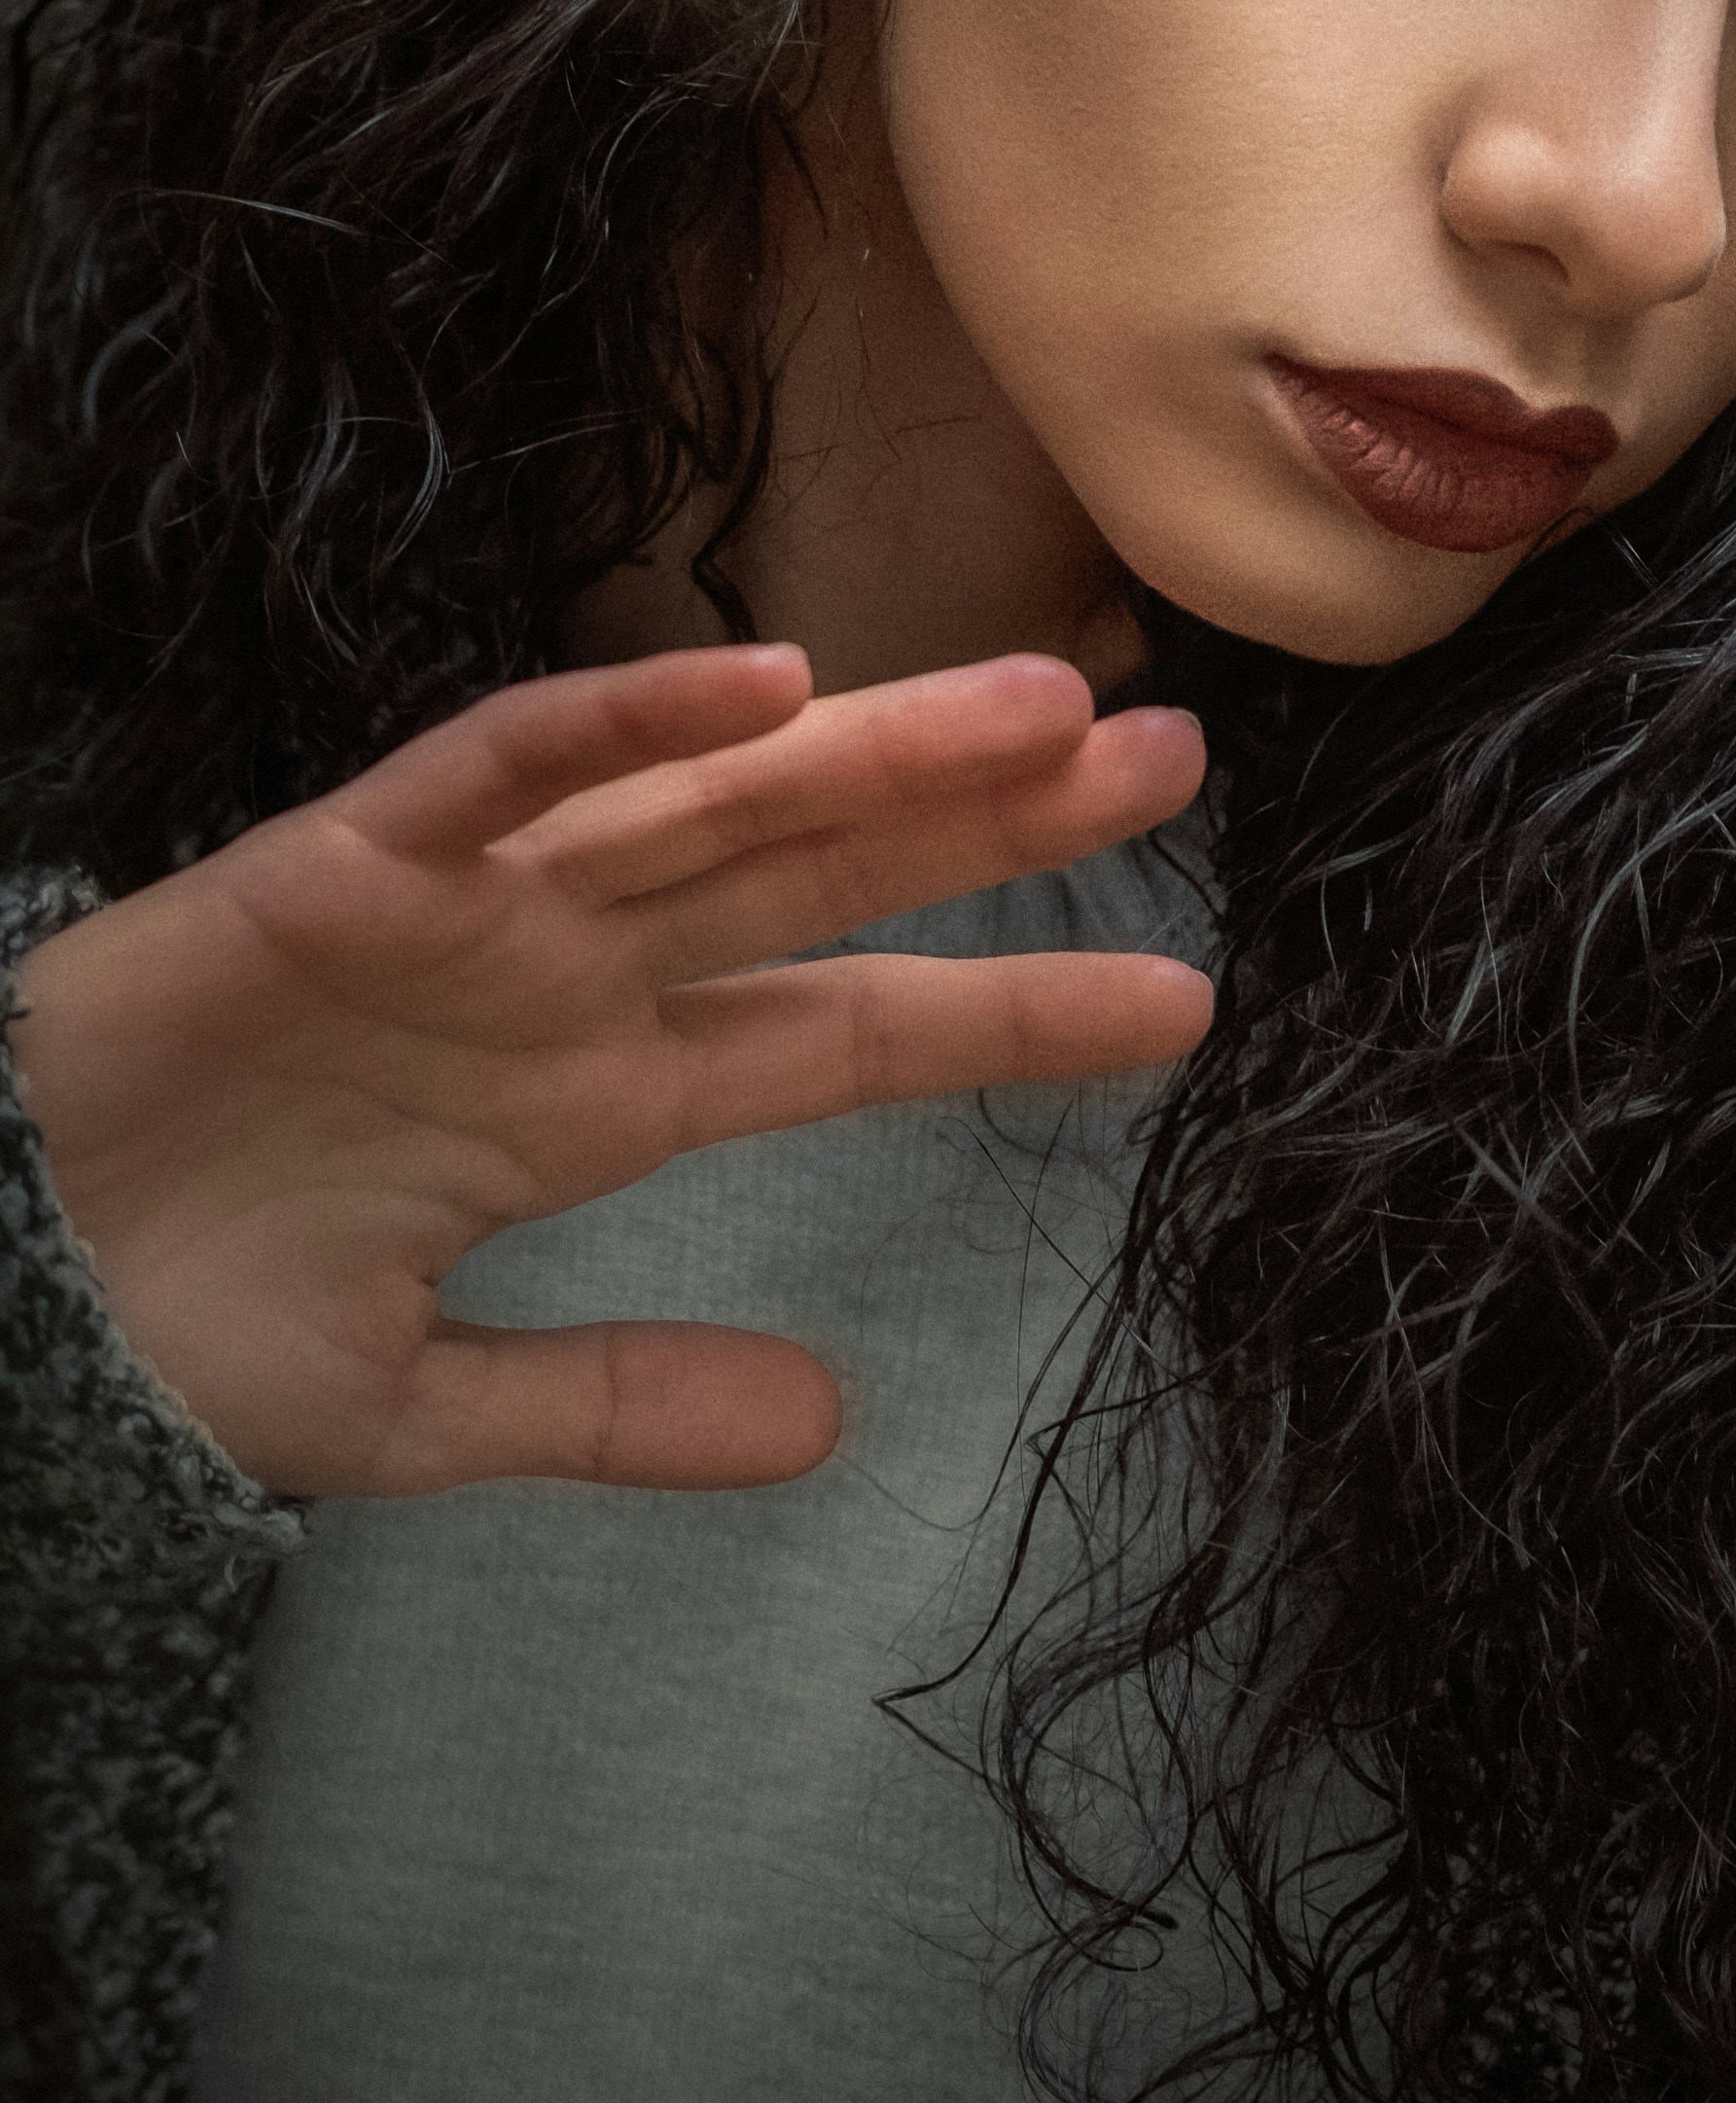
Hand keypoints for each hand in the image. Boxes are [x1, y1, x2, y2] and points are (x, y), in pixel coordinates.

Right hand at [4, 644, 1208, 1498]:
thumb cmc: (183, 1319)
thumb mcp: (424, 1411)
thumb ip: (617, 1406)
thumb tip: (828, 1425)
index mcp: (604, 1092)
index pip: (853, 1034)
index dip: (1015, 1009)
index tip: (1185, 1010)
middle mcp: (572, 975)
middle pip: (825, 873)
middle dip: (997, 818)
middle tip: (1179, 759)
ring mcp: (478, 906)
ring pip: (711, 796)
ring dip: (873, 745)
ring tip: (1041, 704)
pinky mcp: (351, 862)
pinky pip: (504, 767)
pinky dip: (624, 716)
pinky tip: (758, 677)